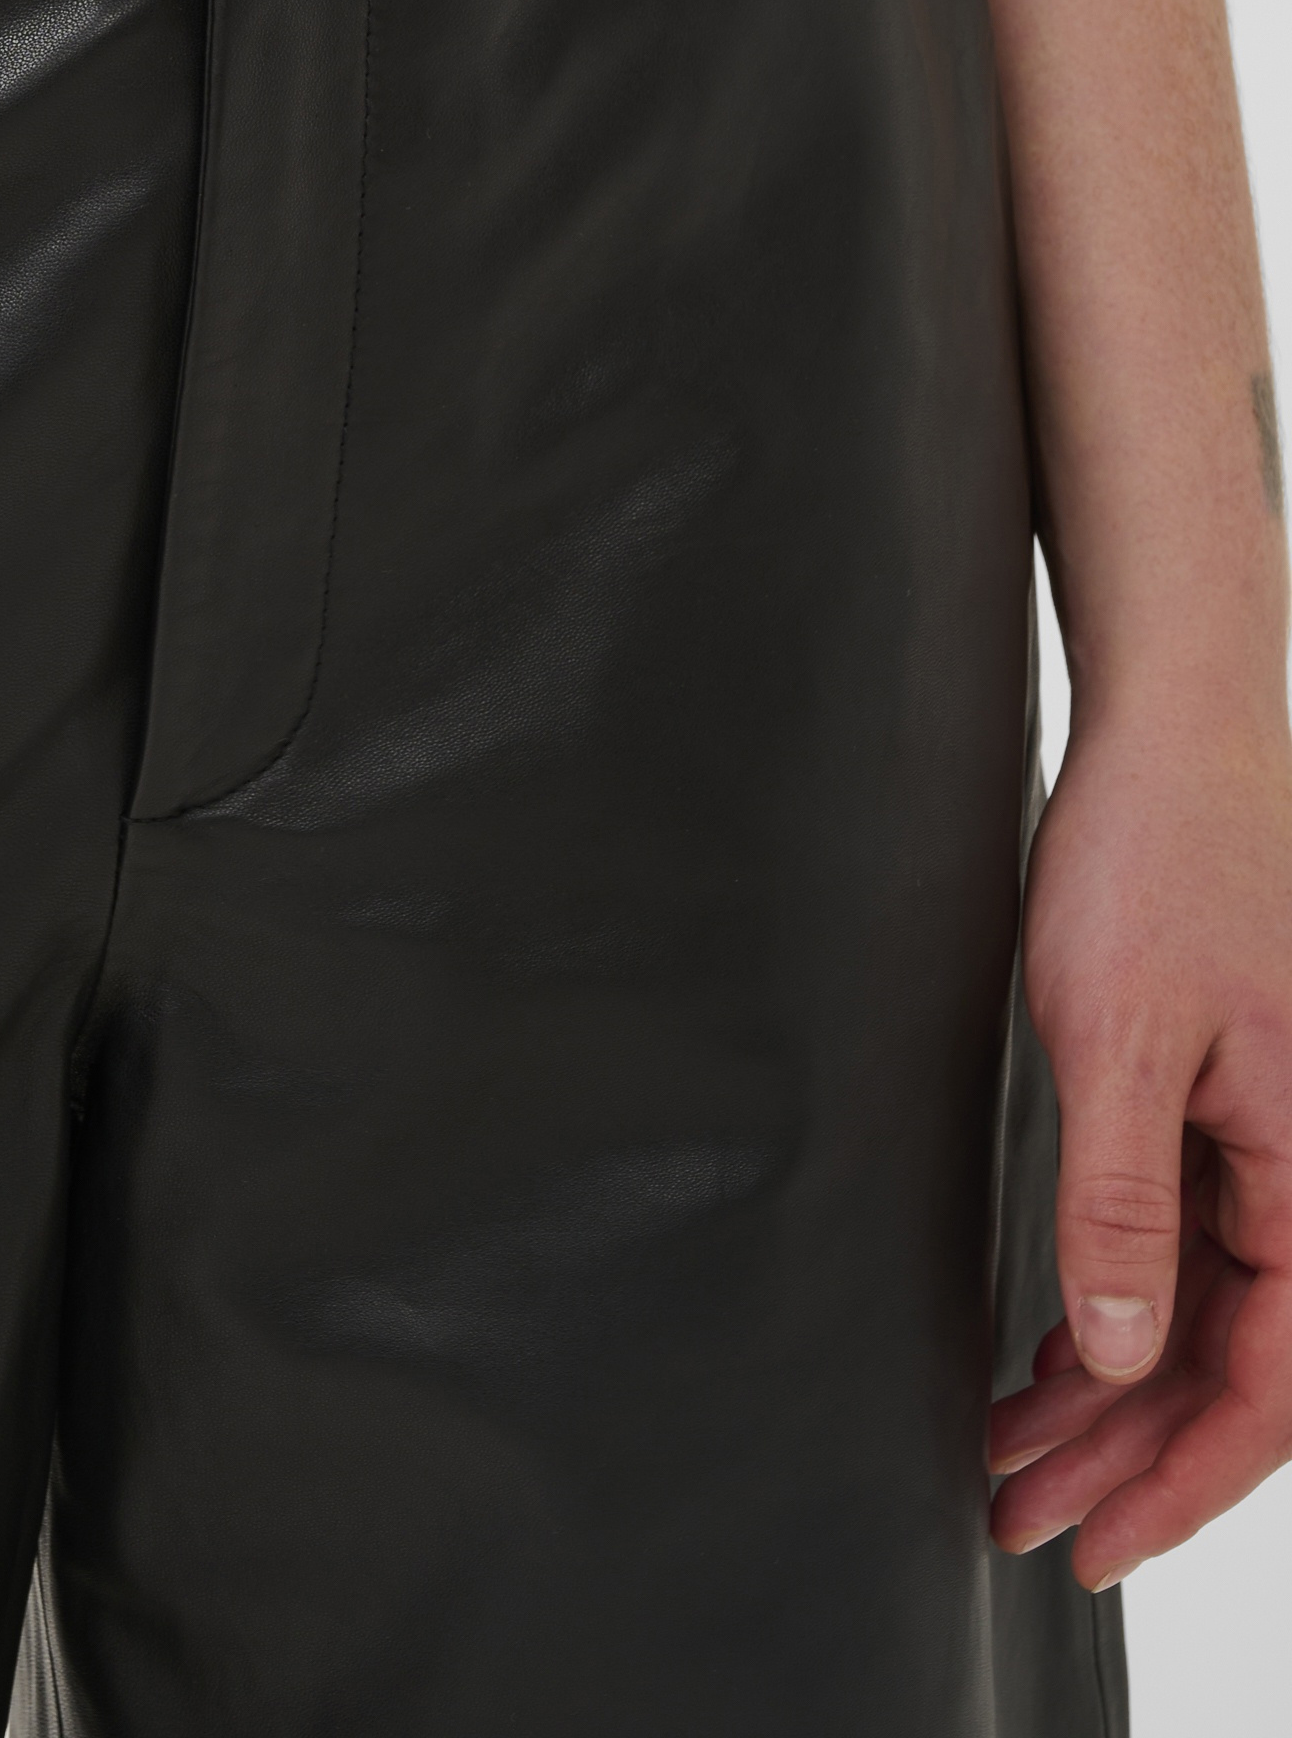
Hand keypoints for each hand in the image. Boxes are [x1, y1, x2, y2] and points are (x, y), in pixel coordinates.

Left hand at [990, 715, 1291, 1588]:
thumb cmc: (1159, 857)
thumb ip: (1123, 1200)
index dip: (1179, 1481)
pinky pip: (1193, 1250)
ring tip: (1014, 1451)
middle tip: (1019, 1516)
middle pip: (1236, 1366)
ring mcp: (1273, 1145)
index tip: (1091, 1543)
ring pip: (1207, 1315)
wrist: (1175, 735)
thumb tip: (1127, 1349)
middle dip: (1128, 1458)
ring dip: (1115, 1393)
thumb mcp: (1118, 1035)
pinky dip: (1123, 1313)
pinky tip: (1058, 1355)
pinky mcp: (1228, 1110)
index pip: (1267, 1383)